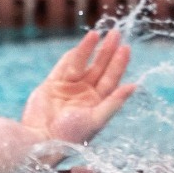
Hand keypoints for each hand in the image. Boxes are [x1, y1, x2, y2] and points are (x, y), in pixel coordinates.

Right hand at [21, 30, 136, 146]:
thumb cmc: (70, 135)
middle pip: (99, 68)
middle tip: (116, 33)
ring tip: (96, 33)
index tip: (126, 47)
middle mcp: (84, 94)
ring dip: (89, 49)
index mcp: (97, 103)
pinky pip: (63, 66)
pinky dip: (72, 56)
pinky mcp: (52, 85)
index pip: (112, 79)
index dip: (119, 63)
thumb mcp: (96, 119)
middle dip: (107, 51)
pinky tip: (81, 45)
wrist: (40, 140)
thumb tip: (134, 86)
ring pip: (82, 64)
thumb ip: (114, 102)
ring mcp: (68, 88)